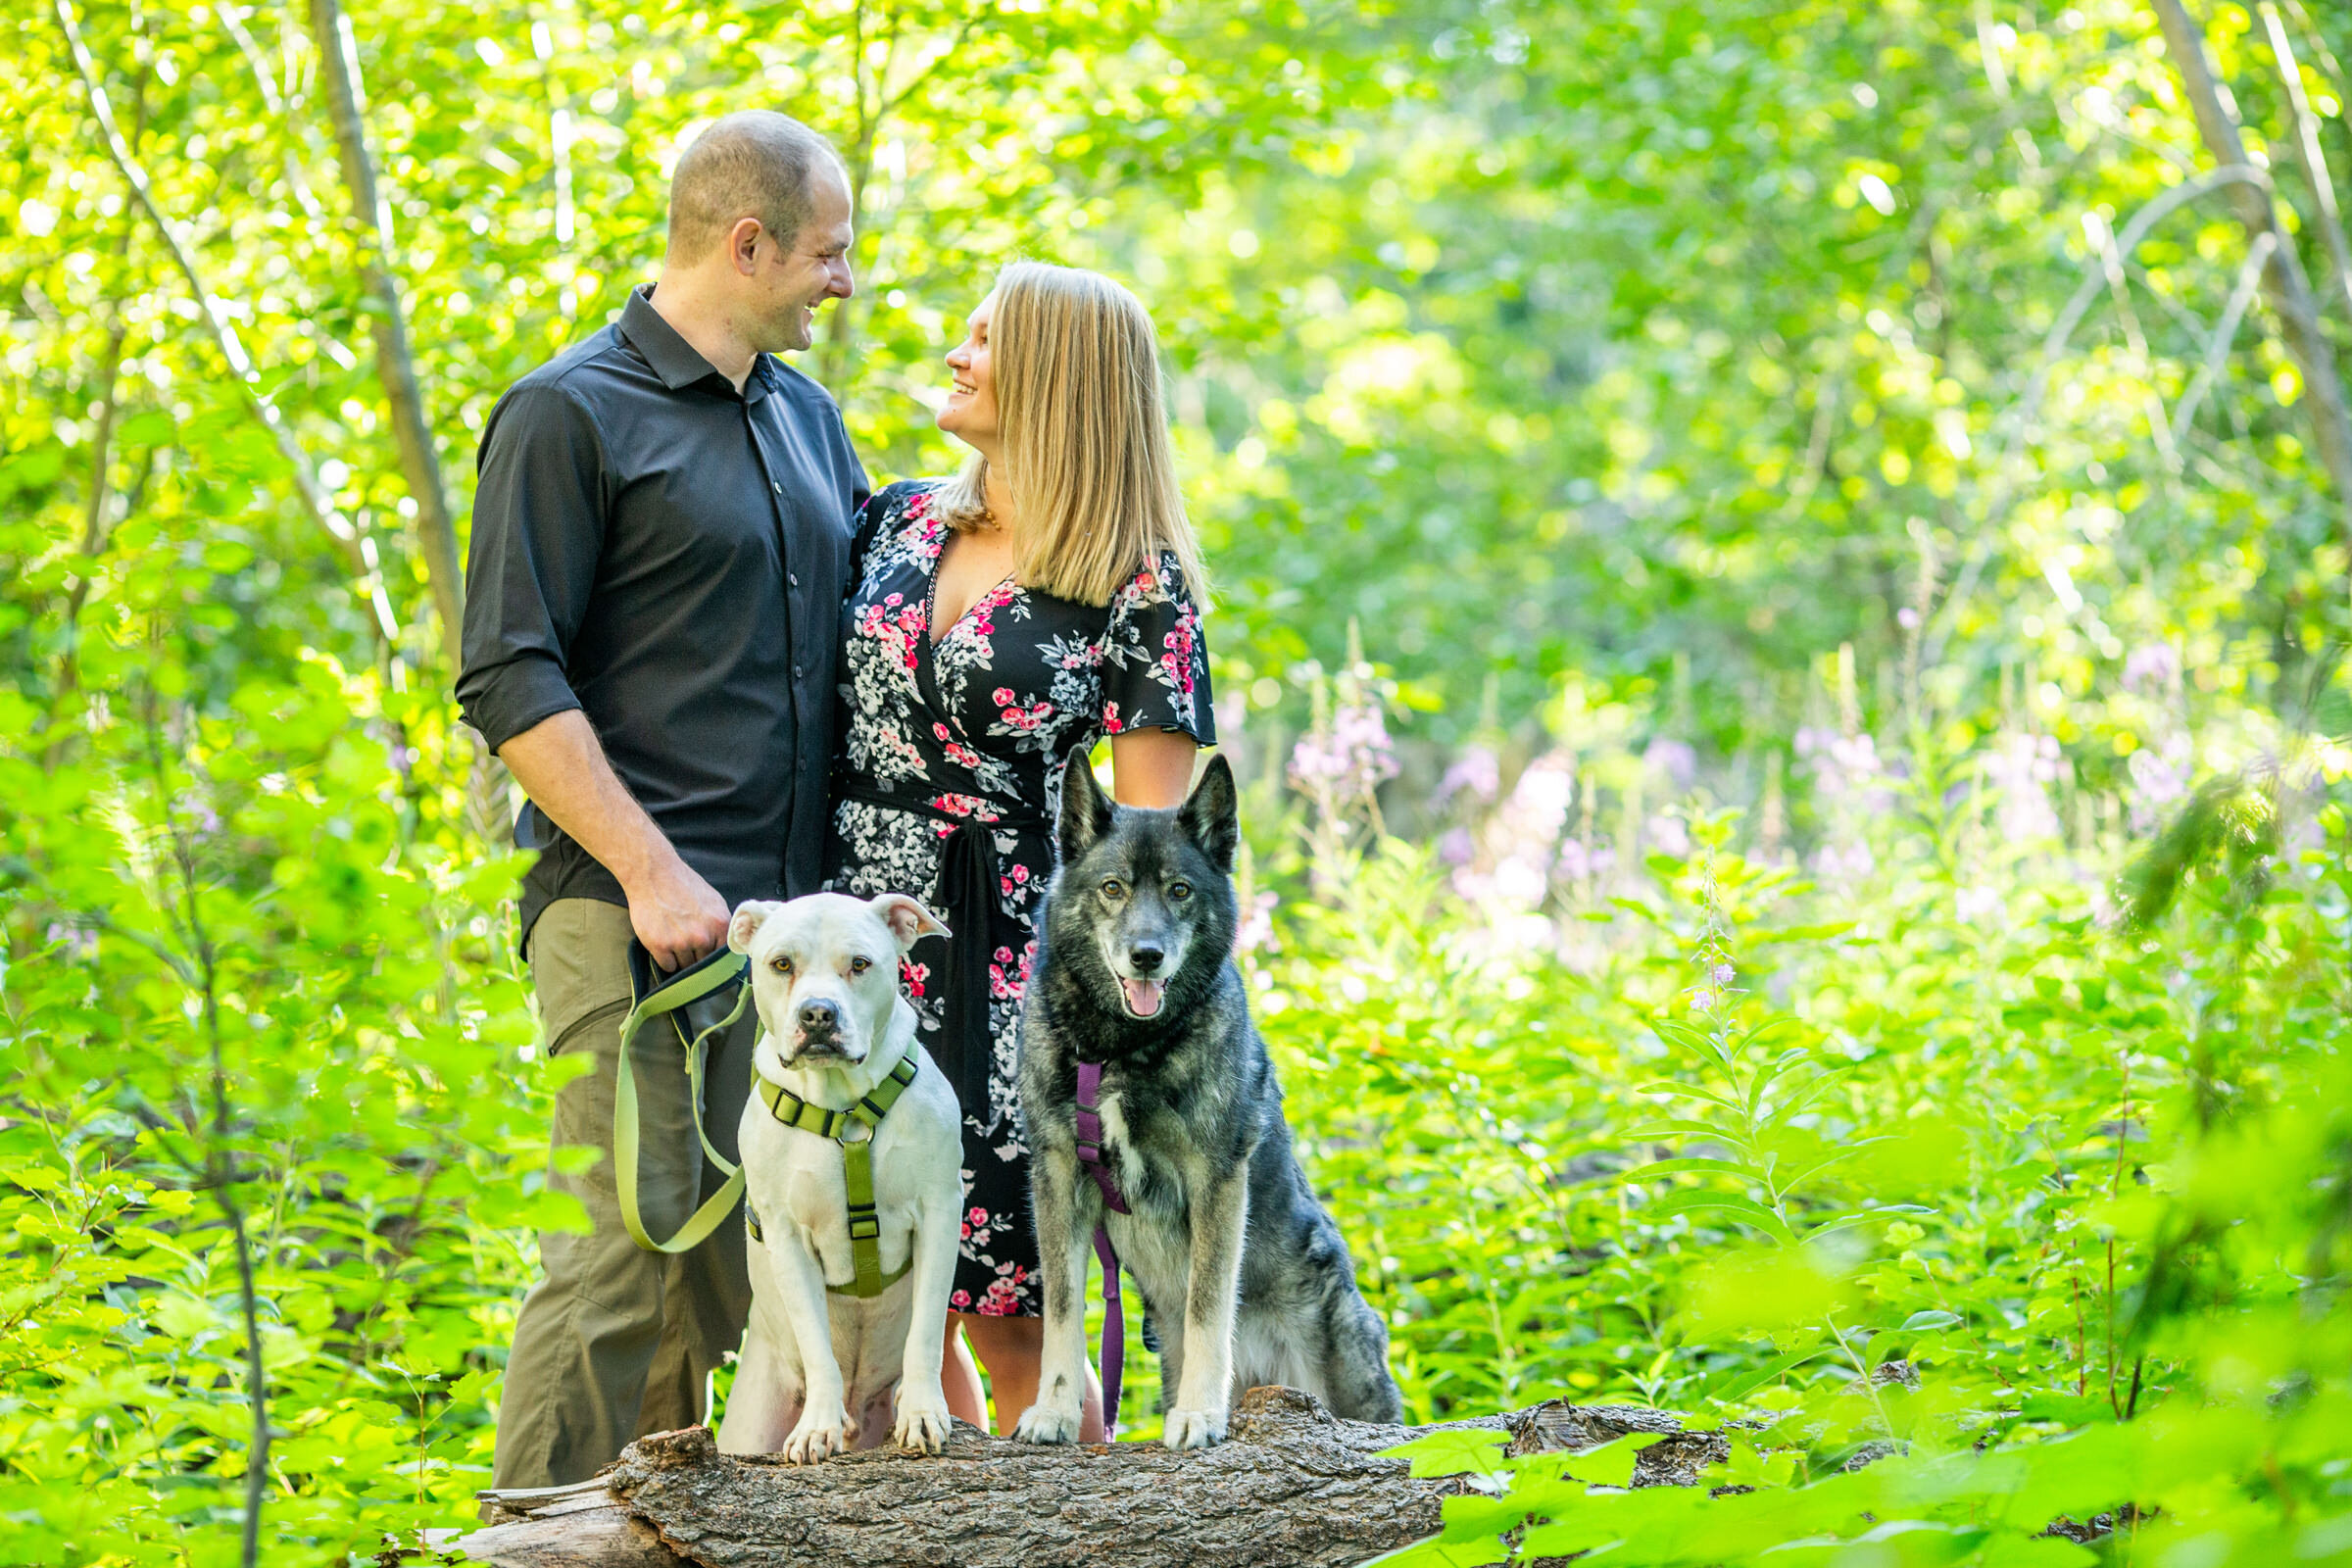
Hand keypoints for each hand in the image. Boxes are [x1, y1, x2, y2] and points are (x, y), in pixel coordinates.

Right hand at [625, 856, 729, 972]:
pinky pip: (668, 966)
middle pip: (704, 964)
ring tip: (674, 939)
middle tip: (688, 944)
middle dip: (697, 958)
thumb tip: (727, 947)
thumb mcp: (714, 902)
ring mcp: (681, 942)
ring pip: (686, 967)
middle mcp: (702, 936)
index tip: (710, 960)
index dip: (716, 959)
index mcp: (720, 925)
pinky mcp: (660, 945)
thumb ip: (722, 926)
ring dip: (681, 958)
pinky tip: (664, 943)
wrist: (654, 874)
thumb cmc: (683, 885)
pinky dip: (666, 959)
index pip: (724, 957)